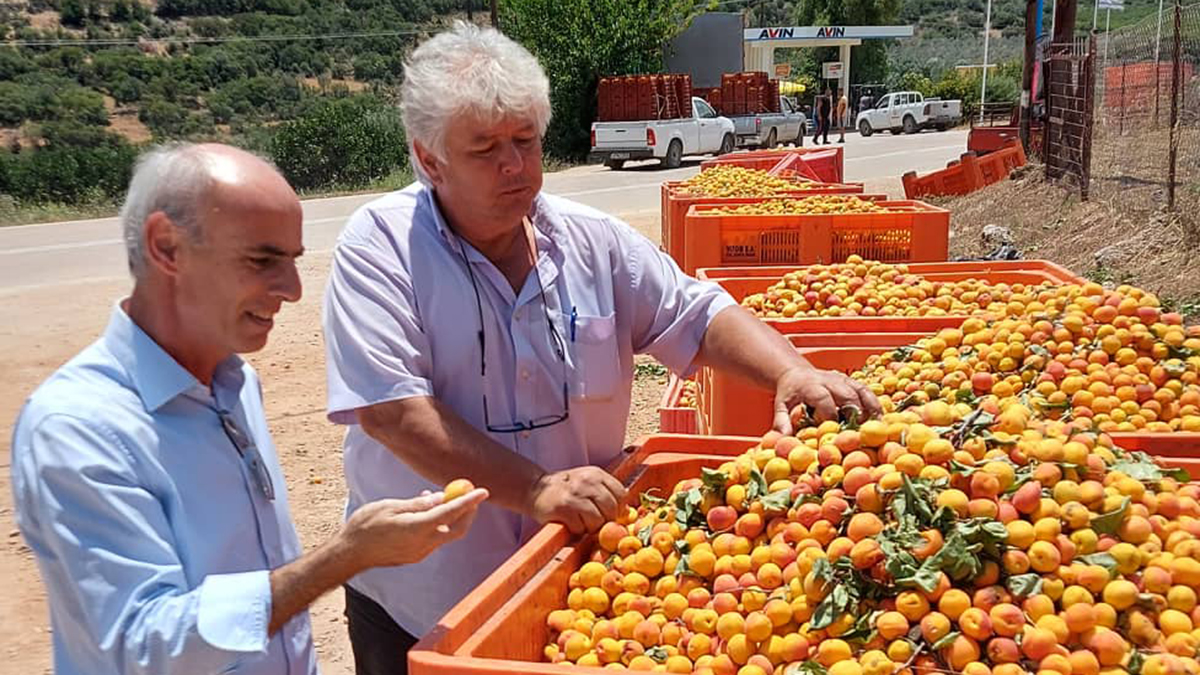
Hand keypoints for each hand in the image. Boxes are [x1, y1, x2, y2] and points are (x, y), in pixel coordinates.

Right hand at [340, 488, 487, 570]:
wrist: (350, 554)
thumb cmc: (365, 526)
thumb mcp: (390, 507)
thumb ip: (418, 504)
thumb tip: (441, 498)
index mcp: (416, 529)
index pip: (450, 513)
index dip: (468, 502)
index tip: (482, 491)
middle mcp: (423, 544)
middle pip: (457, 528)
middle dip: (467, 511)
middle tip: (468, 493)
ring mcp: (420, 553)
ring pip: (446, 533)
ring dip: (450, 515)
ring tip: (438, 496)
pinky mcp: (415, 556)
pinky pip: (434, 538)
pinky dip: (438, 523)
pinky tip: (425, 510)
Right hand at [529, 466, 626, 534]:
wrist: (535, 488)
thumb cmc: (565, 489)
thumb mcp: (587, 482)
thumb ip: (605, 492)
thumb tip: (626, 512)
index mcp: (596, 474)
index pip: (621, 494)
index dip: (618, 508)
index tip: (610, 514)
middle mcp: (587, 482)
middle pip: (612, 509)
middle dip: (605, 520)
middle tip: (593, 520)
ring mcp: (575, 495)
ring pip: (597, 521)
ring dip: (590, 527)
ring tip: (580, 521)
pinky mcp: (563, 508)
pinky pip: (580, 528)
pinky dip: (577, 529)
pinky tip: (570, 522)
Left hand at [773, 364, 881, 434]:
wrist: (796, 373)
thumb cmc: (789, 394)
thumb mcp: (780, 406)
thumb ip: (781, 421)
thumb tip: (781, 439)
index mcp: (811, 386)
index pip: (823, 398)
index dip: (831, 415)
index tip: (835, 434)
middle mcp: (829, 380)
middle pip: (847, 394)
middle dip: (855, 413)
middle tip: (861, 434)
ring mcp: (842, 380)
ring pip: (861, 391)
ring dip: (870, 409)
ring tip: (877, 427)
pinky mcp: (851, 381)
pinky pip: (867, 391)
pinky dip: (875, 404)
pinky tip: (880, 420)